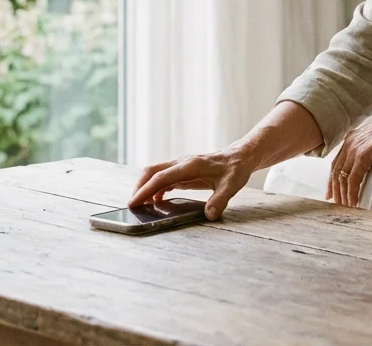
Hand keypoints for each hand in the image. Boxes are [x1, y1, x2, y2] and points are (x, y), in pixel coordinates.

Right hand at [128, 148, 257, 220]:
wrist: (239, 157)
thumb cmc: (235, 169)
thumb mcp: (232, 185)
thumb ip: (220, 200)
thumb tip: (209, 215)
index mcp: (190, 165)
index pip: (161, 177)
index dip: (146, 190)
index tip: (134, 202)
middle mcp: (182, 163)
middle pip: (152, 171)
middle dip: (139, 187)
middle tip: (132, 205)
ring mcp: (181, 166)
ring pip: (155, 173)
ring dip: (146, 187)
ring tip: (141, 205)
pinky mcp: (183, 171)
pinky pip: (164, 178)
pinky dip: (156, 188)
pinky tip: (157, 201)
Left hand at [328, 104, 371, 207]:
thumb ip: (369, 147)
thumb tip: (370, 157)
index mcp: (351, 138)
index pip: (336, 163)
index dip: (332, 179)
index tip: (330, 193)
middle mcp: (349, 143)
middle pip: (336, 171)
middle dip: (335, 190)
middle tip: (336, 204)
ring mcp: (354, 150)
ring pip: (342, 178)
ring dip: (343, 195)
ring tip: (345, 208)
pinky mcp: (363, 156)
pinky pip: (353, 180)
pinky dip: (352, 193)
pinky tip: (354, 203)